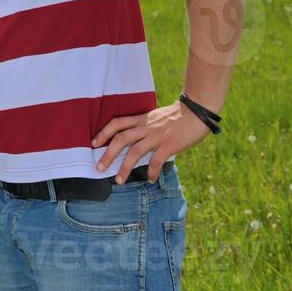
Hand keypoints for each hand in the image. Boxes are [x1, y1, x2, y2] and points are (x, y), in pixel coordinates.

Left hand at [92, 101, 211, 182]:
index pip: (117, 123)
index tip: (93, 143)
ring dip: (125, 167)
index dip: (103, 132)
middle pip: (121, 139)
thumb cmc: (179, 116)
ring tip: (119, 180)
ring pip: (135, 151)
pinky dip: (151, 171)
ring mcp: (158, 135)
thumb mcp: (156, 116)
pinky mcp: (170, 144)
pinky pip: (157, 160)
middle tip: (99, 168)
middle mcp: (146, 126)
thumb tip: (137, 139)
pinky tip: (150, 179)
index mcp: (142, 119)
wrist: (198, 110)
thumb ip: (146, 126)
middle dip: (108, 154)